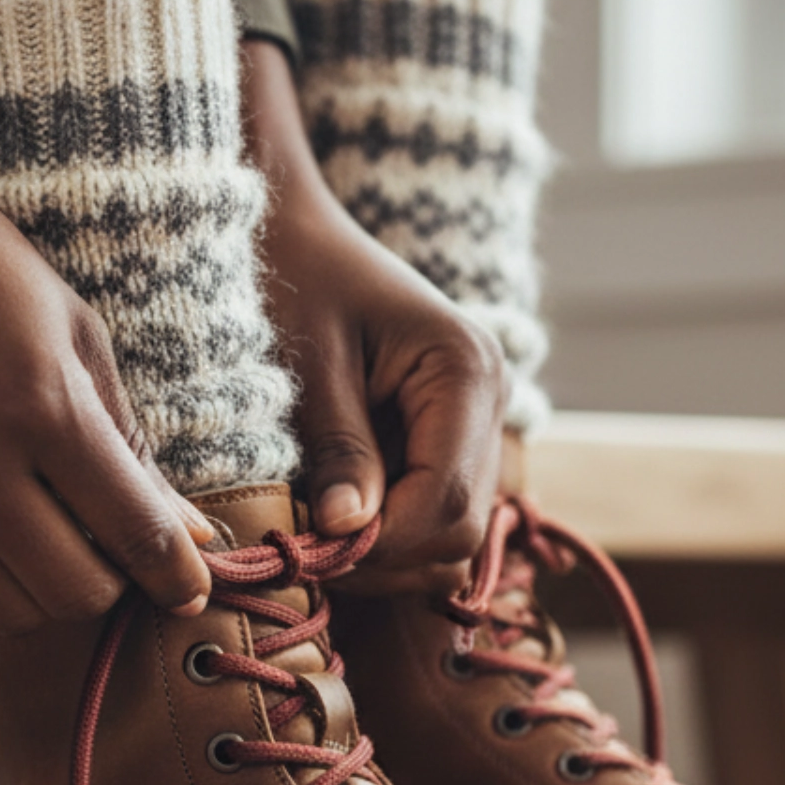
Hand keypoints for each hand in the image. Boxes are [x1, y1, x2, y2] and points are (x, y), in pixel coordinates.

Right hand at [0, 67, 212, 631]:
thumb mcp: (71, 329)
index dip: (177, 576)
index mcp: (40, 404)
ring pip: (11, 610)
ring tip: (60, 540)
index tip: (192, 589)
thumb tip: (189, 533)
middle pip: (75, 593)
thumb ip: (129, 440)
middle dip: (115, 585)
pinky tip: (1, 530)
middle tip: (119, 551)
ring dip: (51, 590)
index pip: (133, 531)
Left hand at [243, 41, 507, 590]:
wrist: (295, 230)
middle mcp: (492, 398)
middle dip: (386, 554)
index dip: (381, 543)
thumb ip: (336, 446)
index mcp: (464, 368)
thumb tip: (348, 531)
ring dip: (387, 550)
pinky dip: (388, 530)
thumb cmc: (292, 276)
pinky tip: (335, 512)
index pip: (446, 498)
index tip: (312, 551)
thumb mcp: (306, 364)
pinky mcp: (455, 439)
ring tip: (316, 531)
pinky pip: (435, 513)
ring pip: (454, 532)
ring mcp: (480, 422)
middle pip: (460, 527)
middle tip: (307, 552)